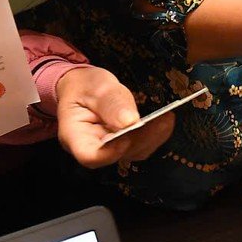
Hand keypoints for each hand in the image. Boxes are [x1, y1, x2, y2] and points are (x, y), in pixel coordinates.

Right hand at [54, 65, 174, 167]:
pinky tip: (166, 120)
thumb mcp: (95, 86)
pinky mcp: (123, 145)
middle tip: (162, 120)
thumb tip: (130, 121)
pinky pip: (141, 146)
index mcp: (74, 136)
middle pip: (117, 155)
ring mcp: (109, 149)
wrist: (83, 88)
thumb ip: (111, 103)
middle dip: (141, 139)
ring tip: (167, 118)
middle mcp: (91, 148)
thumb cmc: (84, 86)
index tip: (129, 133)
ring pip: (133, 152)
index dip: (111, 151)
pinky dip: (155, 135)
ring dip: (152, 137)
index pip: (90, 155)